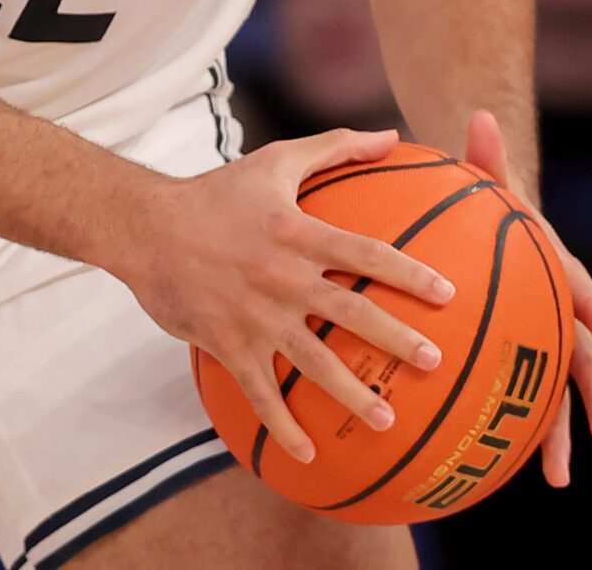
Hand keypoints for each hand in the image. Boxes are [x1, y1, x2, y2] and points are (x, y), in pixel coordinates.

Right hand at [120, 128, 455, 463]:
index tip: (448, 295)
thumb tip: (389, 136)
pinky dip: (282, 424)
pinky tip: (306, 454)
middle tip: (435, 362)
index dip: (409, 273)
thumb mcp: (273, 162)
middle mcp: (281, 276)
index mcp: (296, 232)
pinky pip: (259, 391)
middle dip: (397, 339)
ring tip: (386, 420)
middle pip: (350, 312)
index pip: (365, 254)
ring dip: (351, 393)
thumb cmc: (214, 192)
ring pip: (311, 360)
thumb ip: (334, 148)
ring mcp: (254, 314)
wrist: (143, 226)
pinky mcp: (227, 343)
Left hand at [463, 109, 591, 485]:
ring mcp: (539, 338)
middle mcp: (557, 310)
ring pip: (555, 391)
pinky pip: (516, 396)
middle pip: (583, 357)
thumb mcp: (483, 181)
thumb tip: (477, 115)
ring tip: (553, 477)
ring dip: (557, 434)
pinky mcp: (513, 356)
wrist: (484, 227)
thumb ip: (482, 157)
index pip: (586, 294)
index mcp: (557, 271)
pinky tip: (495, 468)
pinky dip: (511, 430)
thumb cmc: (484, 204)